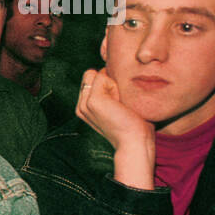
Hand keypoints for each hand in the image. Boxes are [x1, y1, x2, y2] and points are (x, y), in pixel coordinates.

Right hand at [76, 68, 154, 188]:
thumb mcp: (117, 107)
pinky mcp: (92, 101)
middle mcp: (81, 106)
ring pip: (96, 74)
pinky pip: (102, 76)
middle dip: (108, 82)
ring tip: (119, 103)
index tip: (117, 103)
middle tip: (118, 103)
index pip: (91, 79)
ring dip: (112, 84)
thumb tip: (111, 72)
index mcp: (84, 108)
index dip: (107, 84)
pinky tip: (119, 102)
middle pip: (91, 75)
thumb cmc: (133, 126)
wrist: (134, 142)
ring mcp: (84, 104)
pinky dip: (115, 85)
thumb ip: (110, 93)